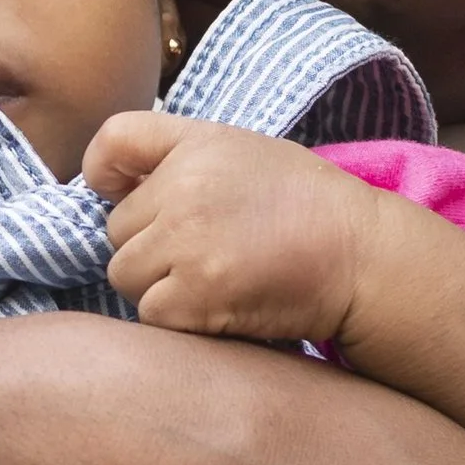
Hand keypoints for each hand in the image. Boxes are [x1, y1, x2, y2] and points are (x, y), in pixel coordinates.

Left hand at [86, 114, 368, 341]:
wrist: (361, 256)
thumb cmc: (305, 204)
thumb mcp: (241, 150)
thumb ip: (174, 154)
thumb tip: (104, 183)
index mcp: (195, 146)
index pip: (111, 144)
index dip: (104, 173)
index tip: (120, 191)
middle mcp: (184, 190)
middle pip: (117, 231)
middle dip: (149, 246)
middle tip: (202, 251)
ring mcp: (186, 245)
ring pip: (126, 276)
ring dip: (157, 286)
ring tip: (211, 280)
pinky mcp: (195, 297)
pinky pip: (151, 314)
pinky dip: (177, 319)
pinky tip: (218, 305)